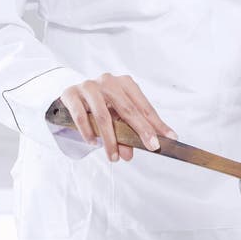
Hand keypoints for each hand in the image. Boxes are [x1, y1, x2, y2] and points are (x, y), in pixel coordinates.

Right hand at [60, 73, 176, 161]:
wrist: (71, 96)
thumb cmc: (100, 106)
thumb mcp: (116, 118)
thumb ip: (125, 134)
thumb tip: (129, 154)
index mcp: (124, 83)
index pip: (143, 106)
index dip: (156, 123)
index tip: (169, 137)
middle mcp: (108, 81)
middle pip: (127, 108)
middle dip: (141, 130)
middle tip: (150, 147)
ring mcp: (89, 86)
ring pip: (103, 115)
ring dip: (110, 139)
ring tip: (114, 157)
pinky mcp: (71, 94)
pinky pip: (82, 116)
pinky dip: (88, 132)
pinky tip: (93, 144)